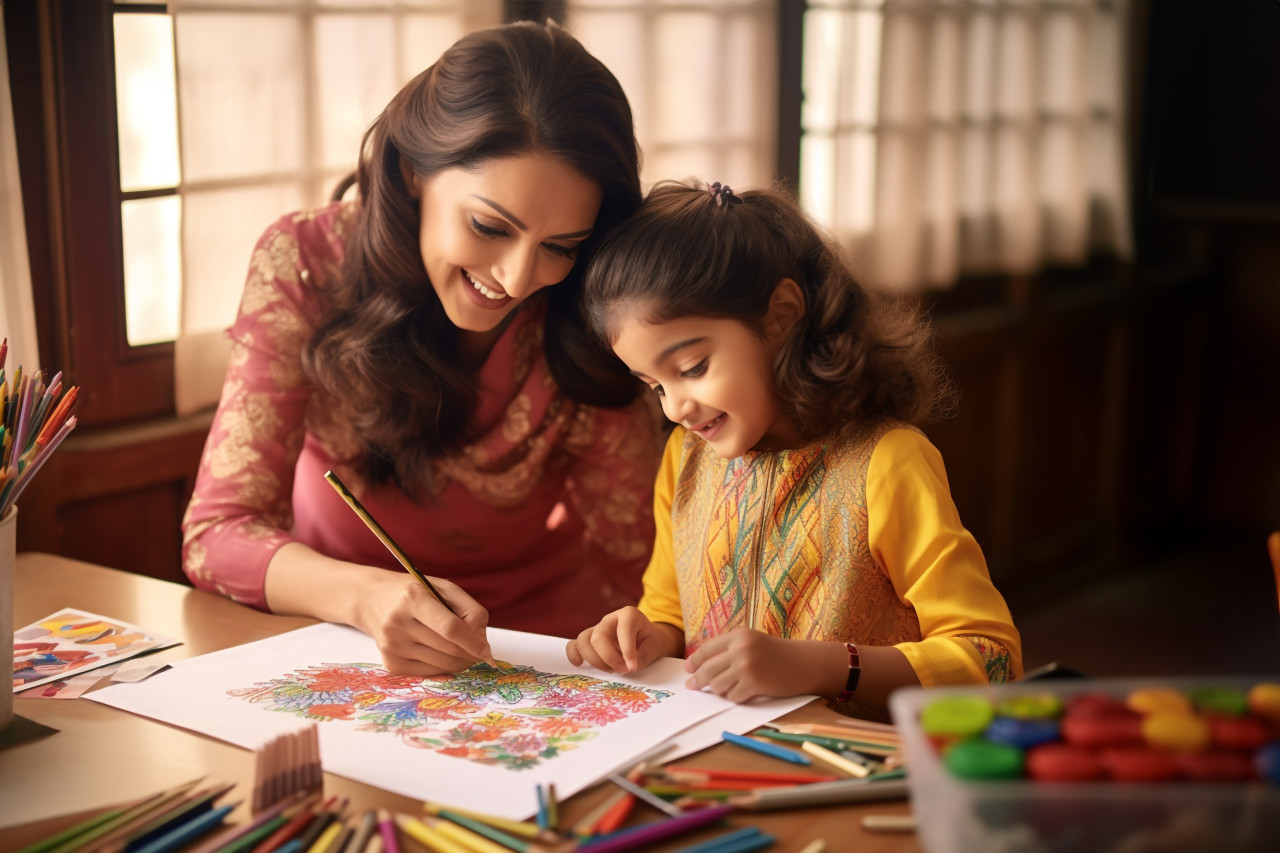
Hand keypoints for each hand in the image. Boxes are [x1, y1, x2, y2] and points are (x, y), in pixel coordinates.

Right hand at [359, 571, 493, 675]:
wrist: (373, 601)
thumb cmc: (417, 593)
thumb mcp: (444, 589)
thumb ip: (470, 611)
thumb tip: (482, 643)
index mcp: (412, 598)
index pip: (450, 628)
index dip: (473, 642)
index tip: (488, 652)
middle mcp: (397, 623)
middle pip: (449, 649)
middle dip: (471, 652)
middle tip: (479, 648)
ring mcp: (392, 646)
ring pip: (443, 664)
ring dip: (461, 660)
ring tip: (461, 647)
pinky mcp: (391, 664)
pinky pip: (431, 673)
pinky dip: (445, 665)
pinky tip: (441, 651)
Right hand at [565, 606, 670, 672]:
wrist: (646, 640)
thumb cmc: (649, 642)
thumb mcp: (653, 648)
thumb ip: (641, 657)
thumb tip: (628, 667)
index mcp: (629, 615)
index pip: (624, 629)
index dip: (627, 650)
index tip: (633, 667)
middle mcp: (610, 619)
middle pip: (599, 637)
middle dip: (609, 658)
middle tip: (623, 670)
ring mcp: (597, 629)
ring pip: (584, 641)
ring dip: (595, 661)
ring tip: (611, 670)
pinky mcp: (589, 640)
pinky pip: (574, 645)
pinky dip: (574, 655)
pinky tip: (579, 664)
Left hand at [684, 628, 804, 702]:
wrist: (803, 663)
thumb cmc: (776, 654)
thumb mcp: (751, 641)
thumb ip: (729, 648)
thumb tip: (700, 666)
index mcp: (738, 635)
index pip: (707, 649)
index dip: (694, 661)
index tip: (688, 670)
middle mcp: (740, 649)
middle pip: (708, 669)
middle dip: (698, 680)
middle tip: (692, 686)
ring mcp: (746, 666)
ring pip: (717, 685)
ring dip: (720, 690)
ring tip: (729, 688)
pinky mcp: (754, 683)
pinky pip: (733, 696)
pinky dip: (735, 697)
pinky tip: (743, 693)